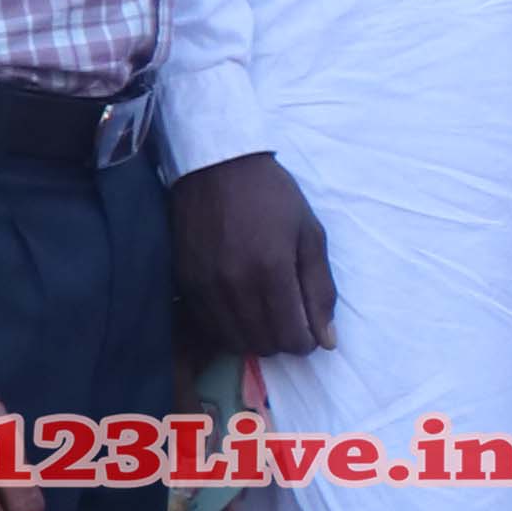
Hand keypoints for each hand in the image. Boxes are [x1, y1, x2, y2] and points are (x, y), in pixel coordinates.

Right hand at [172, 150, 336, 357]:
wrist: (217, 165)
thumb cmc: (272, 196)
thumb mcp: (310, 235)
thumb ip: (320, 290)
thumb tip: (328, 341)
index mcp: (271, 270)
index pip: (291, 337)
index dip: (306, 341)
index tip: (309, 328)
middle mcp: (234, 285)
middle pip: (263, 344)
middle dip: (283, 340)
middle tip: (289, 318)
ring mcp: (204, 286)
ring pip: (234, 340)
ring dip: (255, 337)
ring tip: (266, 314)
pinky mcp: (184, 283)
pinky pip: (209, 326)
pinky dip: (229, 328)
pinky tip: (240, 309)